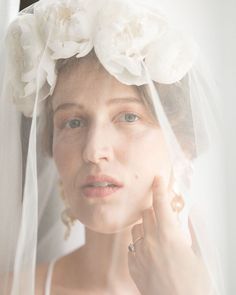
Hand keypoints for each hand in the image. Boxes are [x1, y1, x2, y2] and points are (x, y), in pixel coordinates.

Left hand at [128, 176, 211, 294]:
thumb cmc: (195, 285)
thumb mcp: (201, 255)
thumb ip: (196, 229)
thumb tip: (193, 211)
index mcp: (169, 236)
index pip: (160, 204)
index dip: (159, 188)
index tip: (157, 178)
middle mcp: (150, 242)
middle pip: (146, 213)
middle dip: (154, 210)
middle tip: (163, 215)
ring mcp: (139, 254)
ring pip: (136, 228)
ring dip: (145, 226)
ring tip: (157, 234)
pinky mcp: (133, 267)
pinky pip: (131, 246)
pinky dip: (139, 243)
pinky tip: (149, 250)